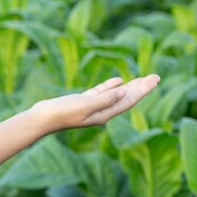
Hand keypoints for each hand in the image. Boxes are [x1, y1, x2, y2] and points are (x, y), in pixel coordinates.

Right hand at [29, 74, 160, 133]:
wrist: (41, 119)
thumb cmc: (61, 112)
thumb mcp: (85, 104)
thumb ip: (105, 98)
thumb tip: (124, 91)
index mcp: (104, 114)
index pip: (129, 100)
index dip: (143, 90)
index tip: (155, 79)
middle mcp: (101, 112)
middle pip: (126, 98)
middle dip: (140, 88)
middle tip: (155, 77)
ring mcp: (91, 108)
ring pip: (115, 95)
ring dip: (128, 87)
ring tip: (141, 79)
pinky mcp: (82, 103)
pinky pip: (102, 93)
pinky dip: (111, 87)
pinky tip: (117, 81)